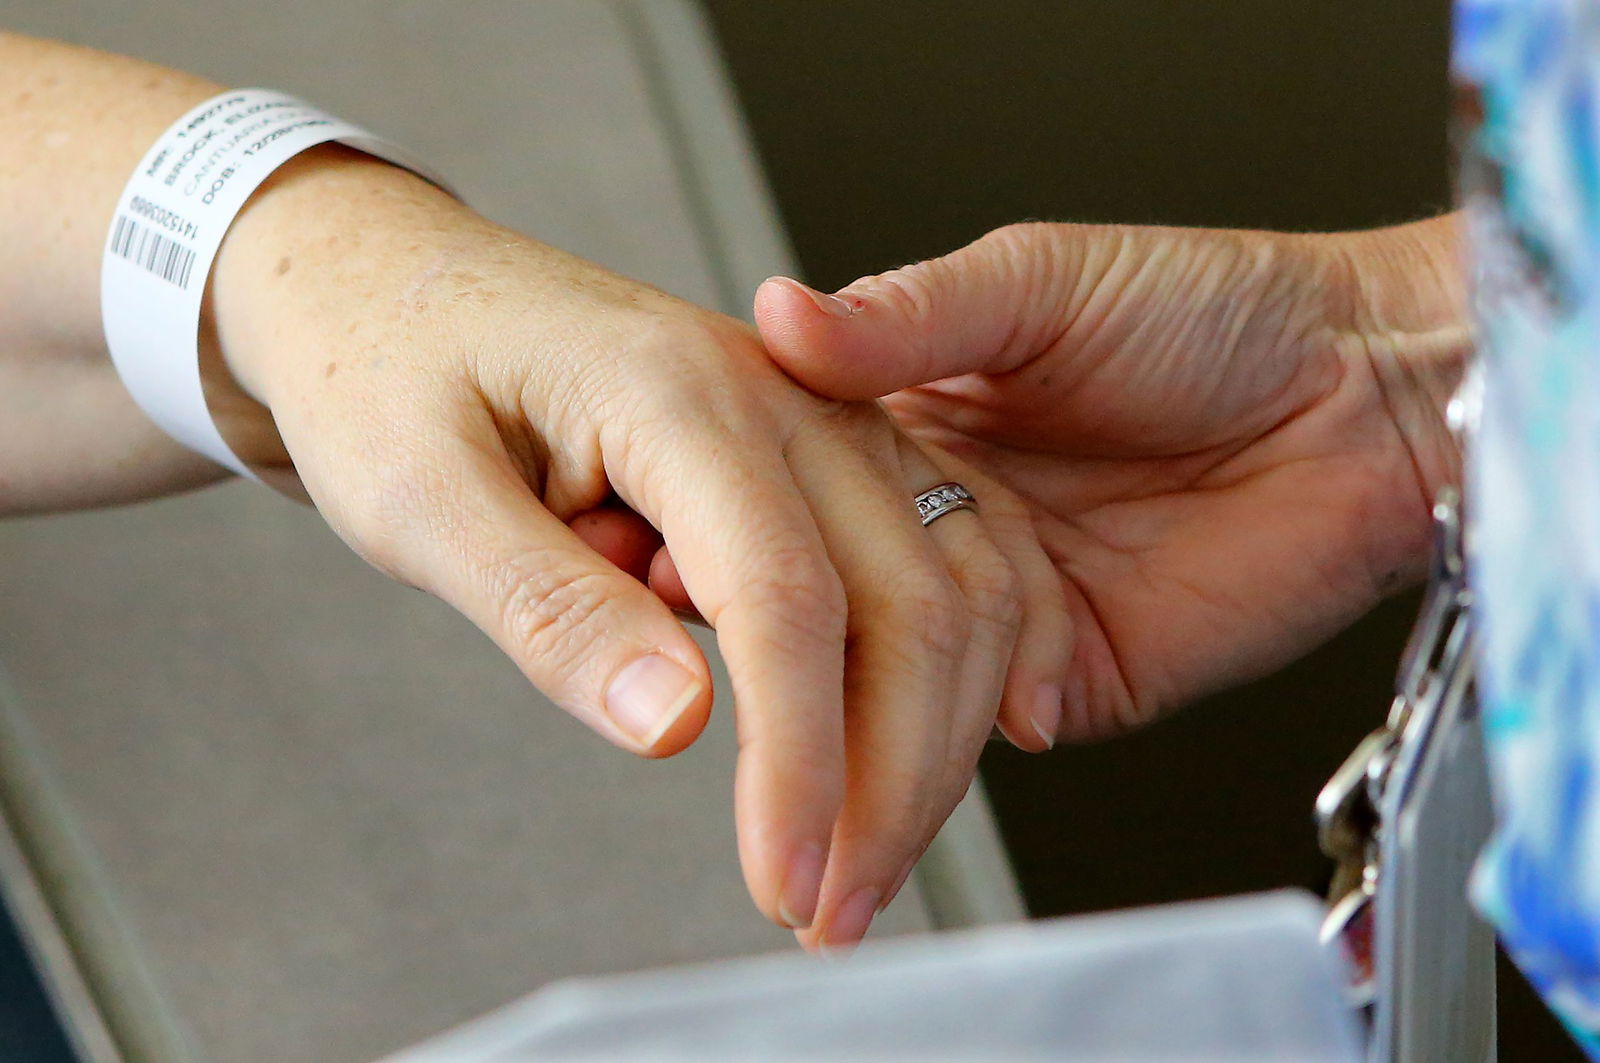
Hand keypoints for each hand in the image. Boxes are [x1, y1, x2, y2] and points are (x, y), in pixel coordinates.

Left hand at [209, 148, 1064, 948]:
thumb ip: (550, 607)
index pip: (782, 596)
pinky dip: (965, 659)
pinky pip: (946, 553)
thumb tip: (674, 723)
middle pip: (906, 600)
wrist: (393, 282)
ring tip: (866, 853)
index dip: (801, 760)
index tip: (787, 879)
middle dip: (892, 780)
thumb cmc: (387, 368)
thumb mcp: (419, 492)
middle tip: (833, 910)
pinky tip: (947, 737)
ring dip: (936, 736)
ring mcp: (816, 415)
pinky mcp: (824, 449)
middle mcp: (780, 392)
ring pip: (952, 585)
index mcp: (674, 389)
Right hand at [752, 219, 1468, 738]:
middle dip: (784, 676)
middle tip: (712, 701)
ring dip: (857, 739)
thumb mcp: (1041, 282)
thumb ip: (911, 314)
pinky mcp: (1087, 677)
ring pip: (910, 688)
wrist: (1373, 393)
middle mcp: (959, 527)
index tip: (665, 566)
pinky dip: (956, 743)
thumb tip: (783, 314)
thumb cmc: (1221, 308)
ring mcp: (1021, 609)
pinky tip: (906, 751)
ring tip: (795, 768)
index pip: (799, 509)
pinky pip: (1004, 724)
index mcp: (924, 432)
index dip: (735, 543)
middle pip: (843, 617)